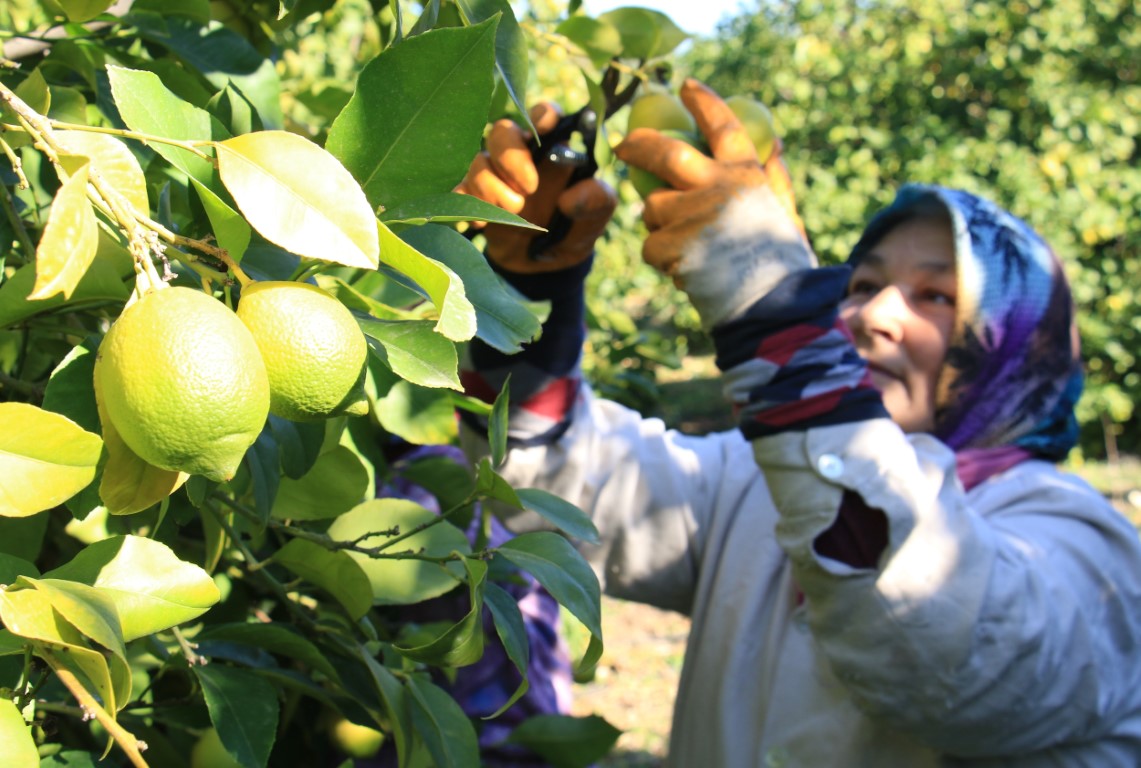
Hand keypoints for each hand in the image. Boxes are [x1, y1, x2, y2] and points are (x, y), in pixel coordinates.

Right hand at [456, 103, 617, 273]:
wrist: (547, 263)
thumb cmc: (575, 226)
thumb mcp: (598, 213)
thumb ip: (596, 200)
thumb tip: (571, 197)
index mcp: (551, 147)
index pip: (543, 115)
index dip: (540, 115)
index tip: (544, 128)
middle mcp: (519, 153)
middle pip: (501, 131)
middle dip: (511, 158)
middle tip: (530, 188)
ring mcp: (493, 174)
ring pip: (478, 162)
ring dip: (493, 188)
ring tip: (515, 211)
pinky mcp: (474, 197)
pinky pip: (459, 189)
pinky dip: (468, 203)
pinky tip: (483, 223)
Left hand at [614, 79, 814, 327]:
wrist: (768, 308)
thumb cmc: (780, 264)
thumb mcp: (786, 213)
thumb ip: (774, 178)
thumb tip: (775, 145)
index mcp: (746, 174)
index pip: (721, 124)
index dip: (703, 101)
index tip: (685, 86)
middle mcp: (715, 186)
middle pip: (662, 151)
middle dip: (638, 145)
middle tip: (624, 146)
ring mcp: (690, 215)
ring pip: (652, 208)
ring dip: (660, 223)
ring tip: (689, 246)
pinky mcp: (670, 245)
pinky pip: (650, 245)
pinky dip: (662, 258)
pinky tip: (686, 269)